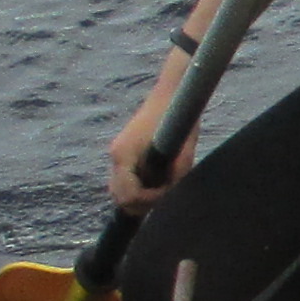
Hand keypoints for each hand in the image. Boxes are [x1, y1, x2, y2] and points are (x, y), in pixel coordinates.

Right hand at [105, 82, 188, 213]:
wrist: (172, 97)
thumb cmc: (179, 122)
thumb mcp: (184, 155)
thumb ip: (175, 180)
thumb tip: (170, 201)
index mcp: (124, 156)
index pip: (128, 196)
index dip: (149, 202)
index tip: (167, 194)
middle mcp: (115, 156)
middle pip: (118, 197)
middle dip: (141, 203)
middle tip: (165, 195)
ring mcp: (117, 154)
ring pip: (119, 190)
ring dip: (138, 196)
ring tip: (162, 188)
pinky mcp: (123, 152)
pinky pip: (125, 179)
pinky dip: (137, 186)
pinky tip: (157, 180)